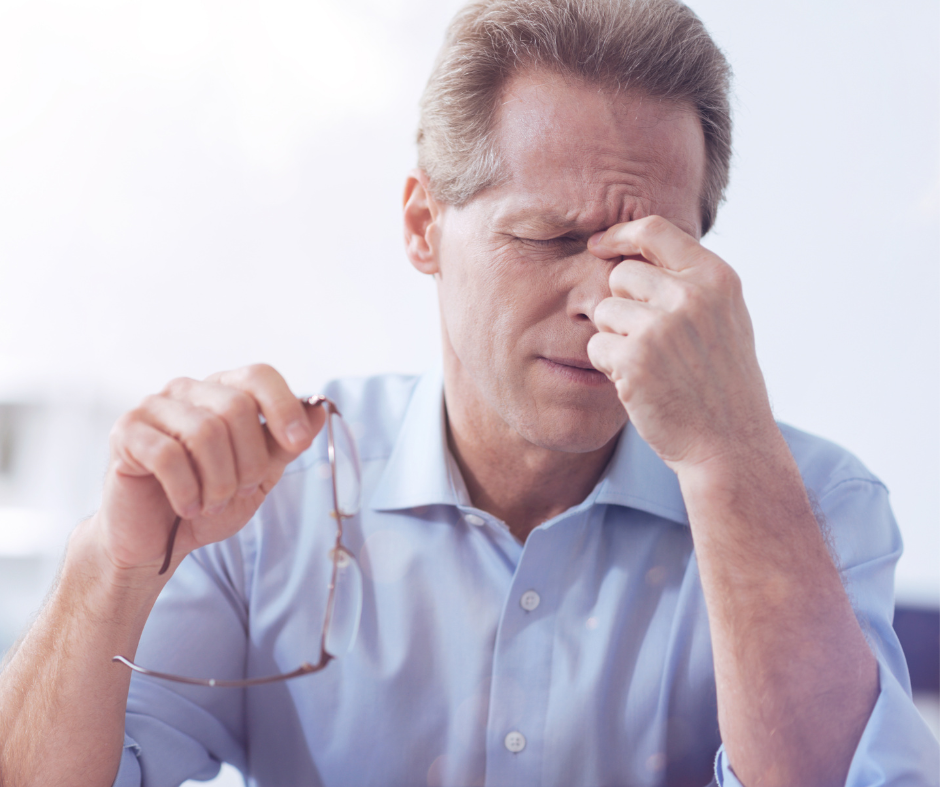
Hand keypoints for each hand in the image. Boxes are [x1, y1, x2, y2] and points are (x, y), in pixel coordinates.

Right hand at [94, 364, 324, 575]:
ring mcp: (153, 407)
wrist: (154, 540)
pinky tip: (187, 506)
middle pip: (236, 407)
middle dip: (249, 461)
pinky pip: (167, 455)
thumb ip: (285, 445)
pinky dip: (187, 490)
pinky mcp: (125, 433)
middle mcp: (188, 390)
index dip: (283, 406)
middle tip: (240, 492)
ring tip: (212, 503)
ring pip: (205, 432)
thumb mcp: (259, 477)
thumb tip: (318, 410)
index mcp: (222, 392)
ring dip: (218, 482)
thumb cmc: (207, 502)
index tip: (298, 442)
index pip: (259, 375)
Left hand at [586, 216, 776, 471]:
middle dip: (621, 304)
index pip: (654, 230)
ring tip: (649, 366)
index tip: (598, 246)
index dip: (619, 235)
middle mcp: (691, 296)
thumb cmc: (722, 384)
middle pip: (620, 274)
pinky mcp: (635, 359)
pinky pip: (596, 346)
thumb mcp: (724, 318)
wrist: (730, 445)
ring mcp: (662, 326)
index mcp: (716, 278)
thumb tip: (631, 250)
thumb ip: (689, 283)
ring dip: (614, 337)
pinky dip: (608, 366)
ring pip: (604, 311)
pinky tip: (639, 384)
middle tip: (648, 341)